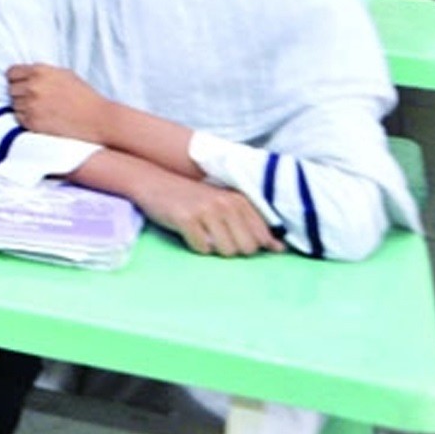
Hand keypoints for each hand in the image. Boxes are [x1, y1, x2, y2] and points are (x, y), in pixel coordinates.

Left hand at [7, 64, 111, 143]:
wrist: (98, 120)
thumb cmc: (84, 96)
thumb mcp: (64, 74)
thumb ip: (42, 73)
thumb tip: (24, 74)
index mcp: (40, 71)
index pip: (11, 73)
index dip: (16, 79)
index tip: (22, 85)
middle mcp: (32, 86)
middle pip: (11, 89)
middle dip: (20, 94)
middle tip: (36, 100)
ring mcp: (31, 105)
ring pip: (14, 105)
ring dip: (23, 107)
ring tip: (42, 110)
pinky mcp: (32, 122)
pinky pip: (19, 118)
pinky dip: (27, 119)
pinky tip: (42, 119)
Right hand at [132, 172, 282, 256]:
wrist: (153, 182)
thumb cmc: (192, 198)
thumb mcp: (225, 206)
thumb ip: (254, 226)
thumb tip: (281, 250)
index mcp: (240, 200)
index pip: (261, 238)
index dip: (249, 245)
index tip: (233, 238)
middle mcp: (226, 204)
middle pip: (246, 249)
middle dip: (232, 249)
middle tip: (215, 236)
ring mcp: (206, 210)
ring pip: (226, 251)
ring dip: (214, 250)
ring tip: (203, 234)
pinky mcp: (186, 219)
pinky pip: (202, 249)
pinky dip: (196, 246)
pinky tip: (189, 233)